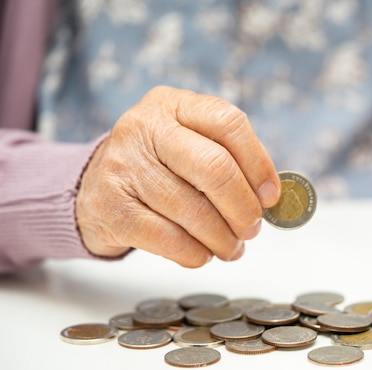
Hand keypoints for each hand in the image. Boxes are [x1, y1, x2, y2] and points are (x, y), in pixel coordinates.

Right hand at [76, 86, 280, 266]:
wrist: (93, 186)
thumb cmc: (158, 167)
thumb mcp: (189, 144)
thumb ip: (229, 160)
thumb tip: (269, 198)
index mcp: (175, 105)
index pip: (229, 123)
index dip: (259, 164)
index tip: (271, 196)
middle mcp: (145, 127)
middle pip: (214, 168)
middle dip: (243, 208)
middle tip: (252, 229)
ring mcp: (123, 165)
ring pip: (193, 211)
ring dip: (222, 239)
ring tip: (231, 247)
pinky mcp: (110, 206)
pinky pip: (169, 239)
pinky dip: (195, 254)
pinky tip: (202, 254)